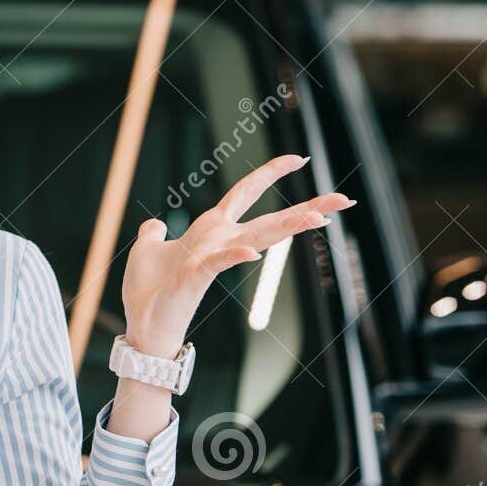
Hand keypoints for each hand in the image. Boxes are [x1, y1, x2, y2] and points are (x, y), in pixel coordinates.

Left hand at [121, 154, 355, 357]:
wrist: (141, 327)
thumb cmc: (146, 292)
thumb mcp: (147, 249)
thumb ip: (154, 233)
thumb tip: (155, 224)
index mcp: (209, 229)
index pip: (246, 192)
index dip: (271, 173)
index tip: (299, 158)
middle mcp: (219, 241)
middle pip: (270, 218)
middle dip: (308, 207)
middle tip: (345, 199)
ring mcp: (211, 258)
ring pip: (257, 236)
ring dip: (288, 225)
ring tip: (321, 216)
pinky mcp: (196, 275)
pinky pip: (219, 261)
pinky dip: (235, 254)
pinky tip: (254, 251)